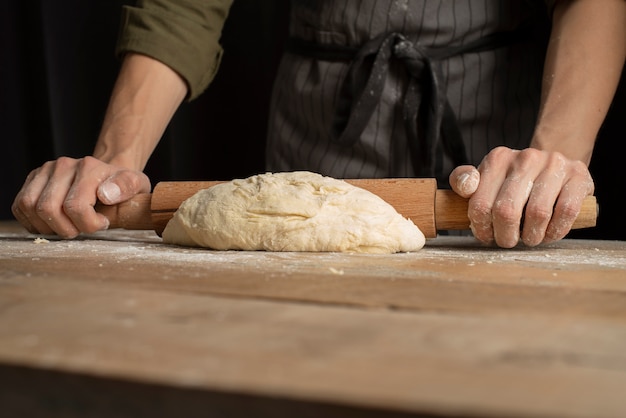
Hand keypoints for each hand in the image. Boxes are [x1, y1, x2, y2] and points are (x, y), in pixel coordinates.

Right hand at [12, 156, 150, 237]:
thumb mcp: (136, 185)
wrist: (107, 175)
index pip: (75, 206)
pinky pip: (20, 205)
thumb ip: (127, 188)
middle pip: (48, 209)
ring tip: (68, 227)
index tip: (102, 224)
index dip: (88, 224)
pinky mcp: (33, 179)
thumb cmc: (122, 186)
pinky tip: (53, 224)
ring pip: (30, 207)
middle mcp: (63, 165)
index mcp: (89, 167)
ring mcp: (45, 171)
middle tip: (81, 230)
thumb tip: (105, 194)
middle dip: (65, 229)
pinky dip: (33, 221)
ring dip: (47, 226)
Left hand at [449, 146, 593, 247]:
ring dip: (531, 236)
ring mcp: (554, 164)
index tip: (487, 235)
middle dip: (505, 236)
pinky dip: (555, 231)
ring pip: (537, 213)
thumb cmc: (512, 181)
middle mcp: (525, 157)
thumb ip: (463, 182)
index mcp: (497, 159)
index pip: (480, 204)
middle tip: (508, 241)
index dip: (482, 228)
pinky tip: (548, 233)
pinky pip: (566, 211)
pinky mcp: (578, 175)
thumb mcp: (484, 179)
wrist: (553, 167)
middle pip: (507, 211)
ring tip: (529, 238)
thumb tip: (466, 187)